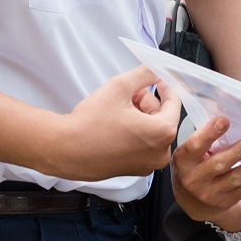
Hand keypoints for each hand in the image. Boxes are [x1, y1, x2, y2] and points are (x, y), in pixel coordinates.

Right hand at [40, 66, 181, 182]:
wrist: (66, 150)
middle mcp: (160, 153)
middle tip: (131, 92)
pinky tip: (117, 124)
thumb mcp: (120, 87)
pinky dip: (136, 132)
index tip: (157, 80)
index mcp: (163, 132)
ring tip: (119, 108)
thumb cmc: (90, 124)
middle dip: (148, 102)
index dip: (165, 87)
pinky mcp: (135, 170)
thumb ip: (144, 74)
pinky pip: (144, 145)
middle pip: (163, 118)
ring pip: (153, 131)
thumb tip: (157, 70)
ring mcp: (148, 164)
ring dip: (141, 116)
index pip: (174, 103)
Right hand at [171, 115, 240, 227]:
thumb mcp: (189, 154)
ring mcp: (210, 192)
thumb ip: (204, 139)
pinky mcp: (226, 201)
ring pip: (236, 178)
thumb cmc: (193, 168)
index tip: (225, 120)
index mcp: (184, 160)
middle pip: (219, 163)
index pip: (195, 146)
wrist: (191, 204)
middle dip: (239, 152)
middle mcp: (195, 178)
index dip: (209, 133)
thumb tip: (229, 112)